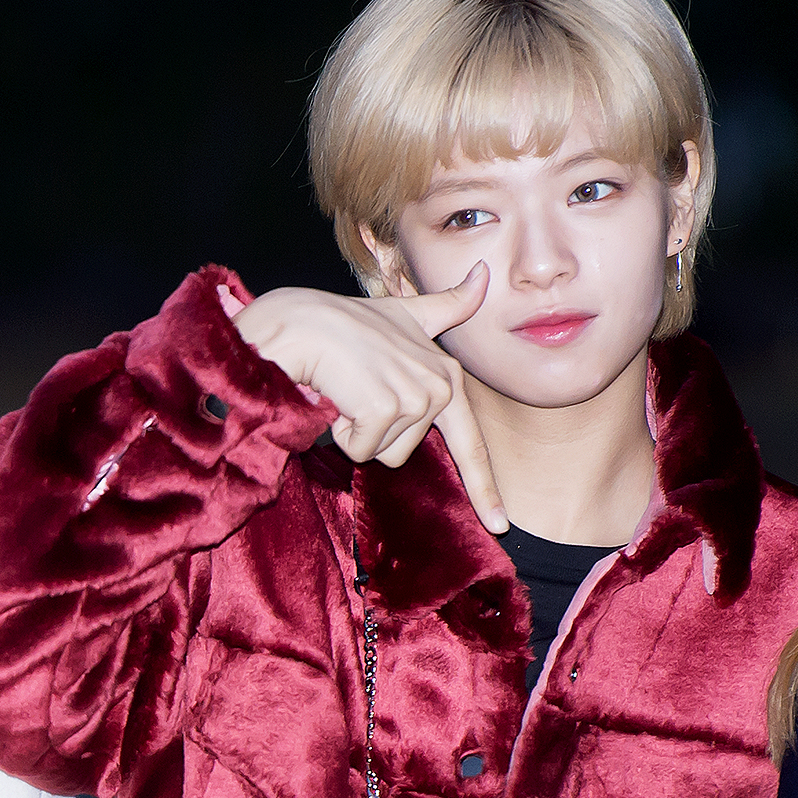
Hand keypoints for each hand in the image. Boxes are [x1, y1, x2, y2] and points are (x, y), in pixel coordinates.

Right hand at [217, 266, 506, 533]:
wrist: (297, 323)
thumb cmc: (342, 323)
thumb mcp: (403, 315)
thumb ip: (446, 306)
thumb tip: (485, 273)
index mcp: (447, 374)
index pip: (470, 443)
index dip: (484, 489)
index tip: (499, 524)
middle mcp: (439, 383)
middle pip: (404, 452)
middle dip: (371, 432)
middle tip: (354, 391)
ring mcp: (415, 395)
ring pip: (382, 453)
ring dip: (354, 429)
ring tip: (344, 387)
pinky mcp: (386, 406)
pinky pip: (361, 448)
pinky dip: (339, 428)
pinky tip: (334, 392)